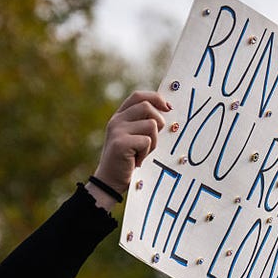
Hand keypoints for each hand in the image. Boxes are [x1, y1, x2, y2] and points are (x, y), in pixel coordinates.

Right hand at [88, 91, 169, 206]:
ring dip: (153, 142)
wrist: (109, 181)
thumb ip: (144, 123)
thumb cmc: (127, 160)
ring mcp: (117, 130)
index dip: (156, 98)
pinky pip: (147, 141)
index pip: (139, 96)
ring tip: (142, 153)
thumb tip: (167, 110)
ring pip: (151, 125)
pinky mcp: (120, 143)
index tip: (168, 108)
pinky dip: (146, 153)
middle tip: (152, 141)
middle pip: (148, 107)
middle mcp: (117, 120)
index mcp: (120, 116)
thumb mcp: (134, 137)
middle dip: (158, 123)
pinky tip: (137, 160)